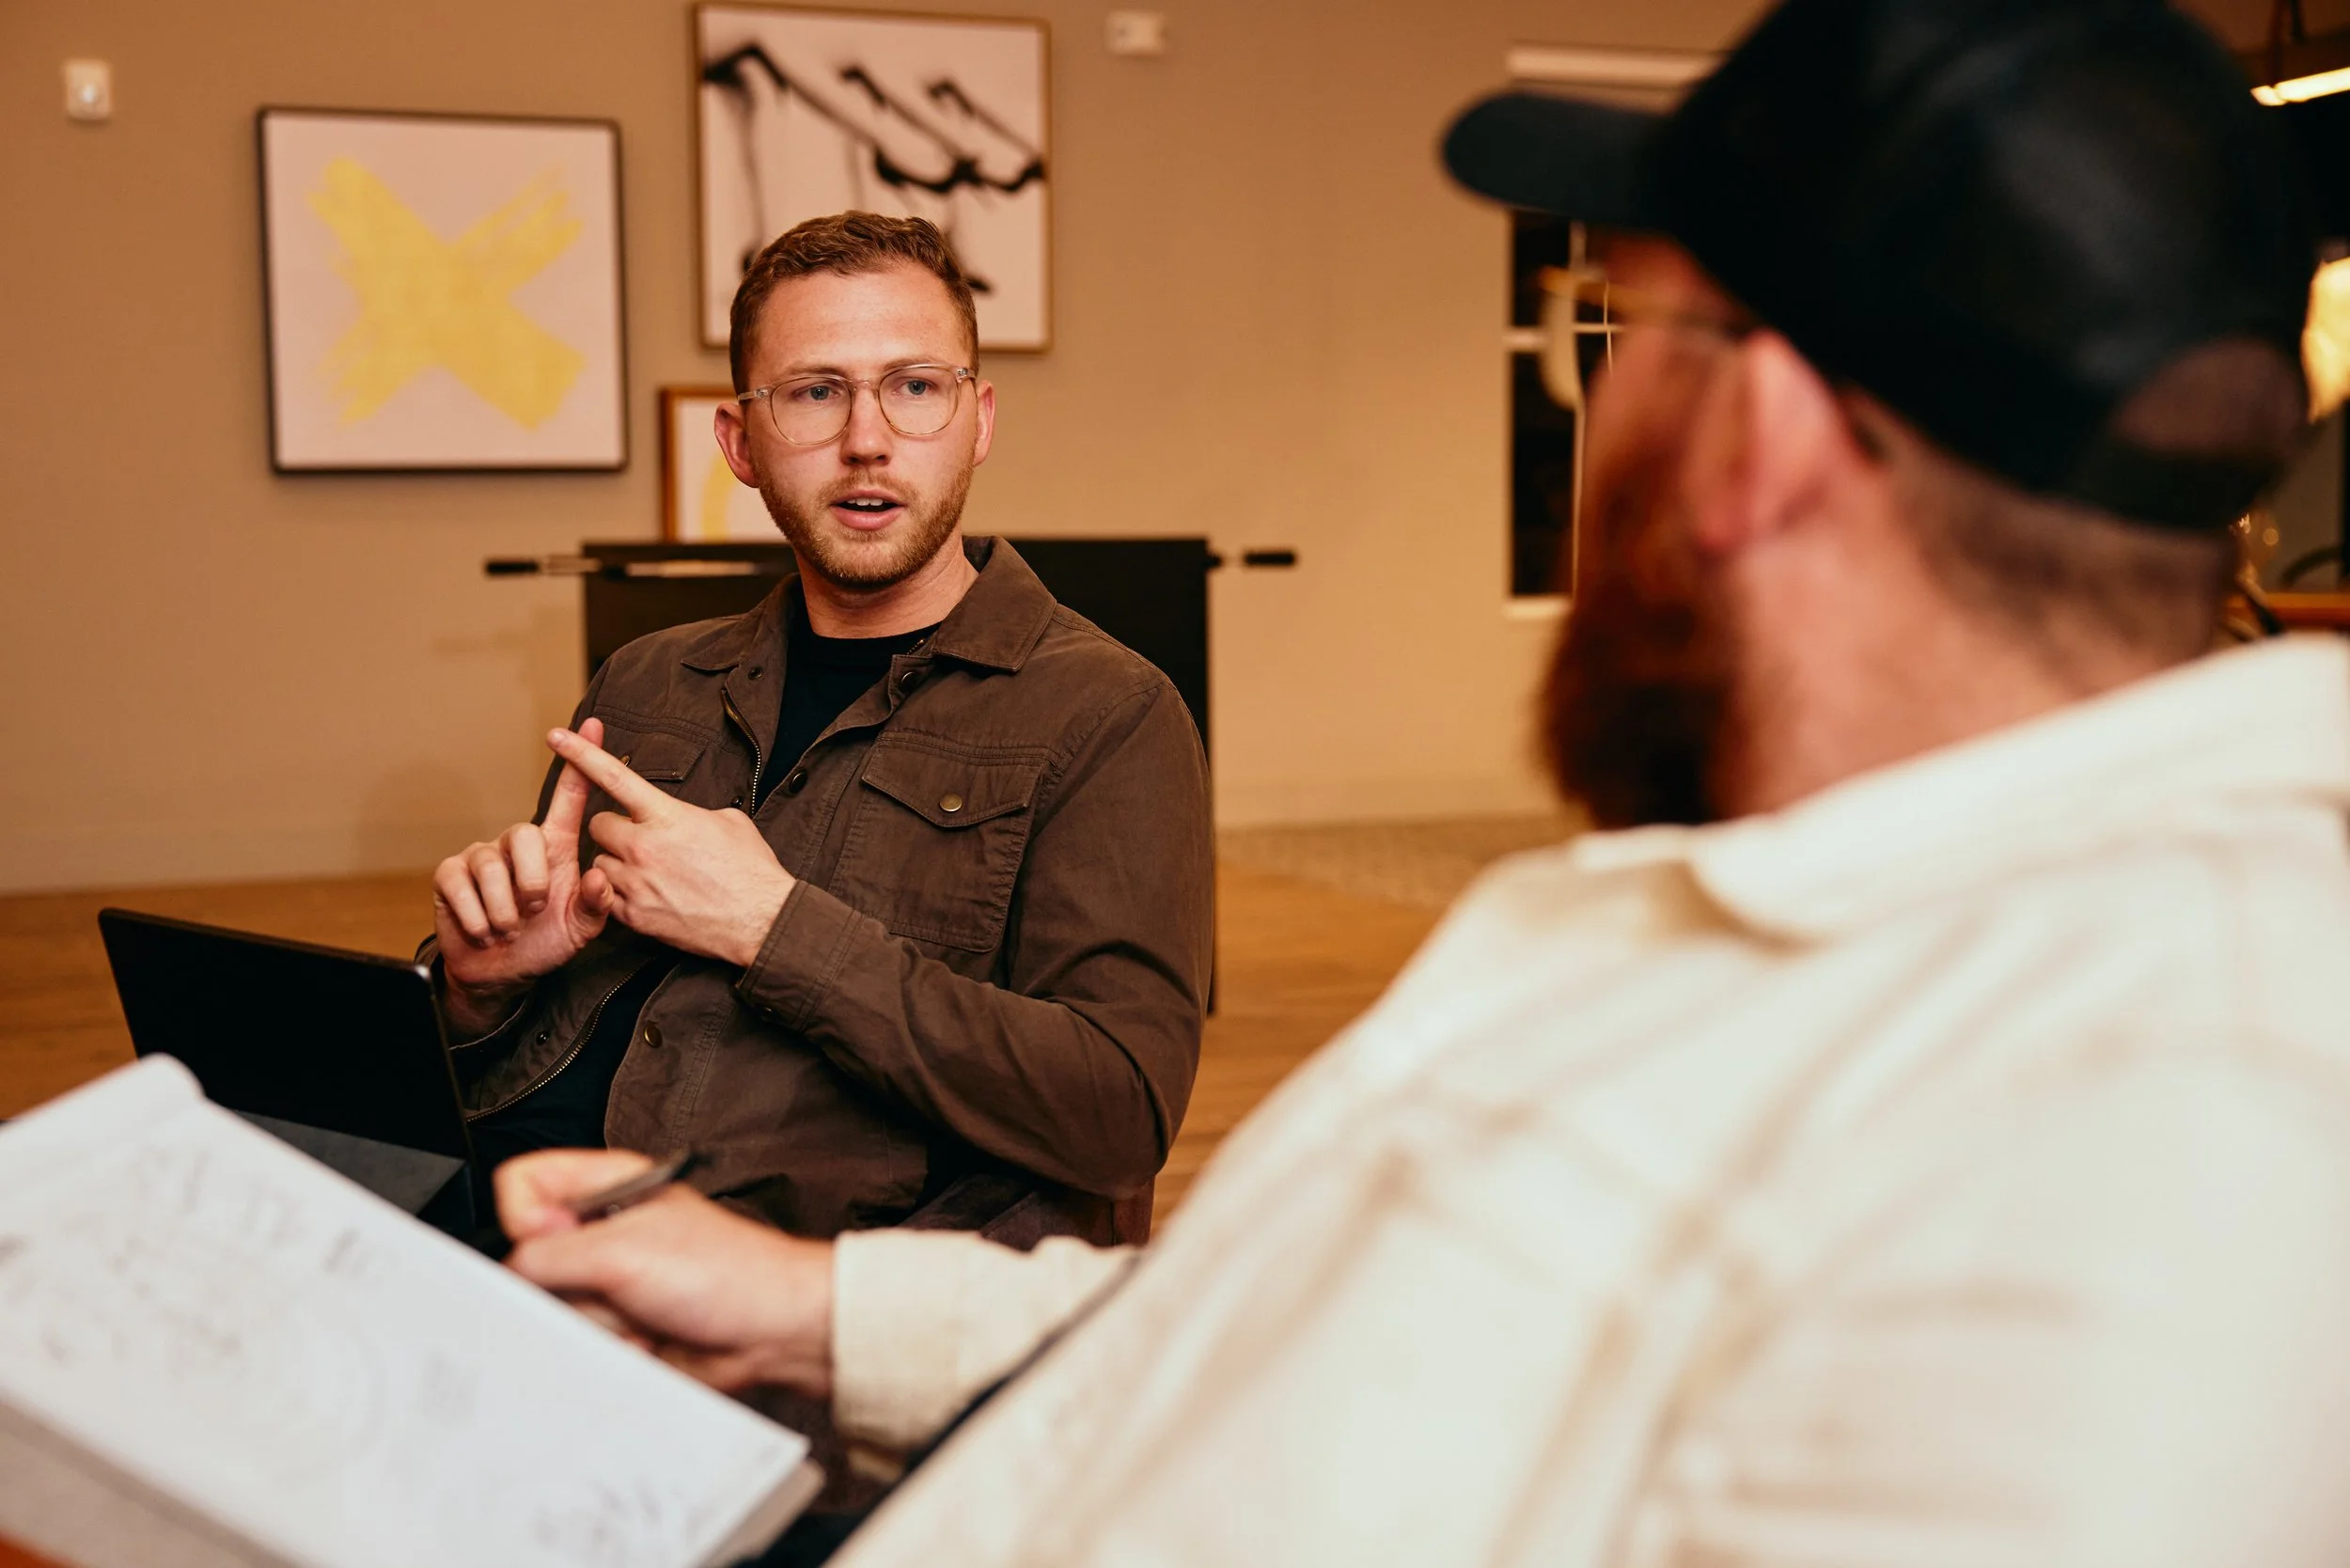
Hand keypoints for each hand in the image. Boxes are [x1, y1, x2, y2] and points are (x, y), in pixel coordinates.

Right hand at [433, 717, 612, 1035]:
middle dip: (533, 882)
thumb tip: (600, 877)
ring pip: (492, 867)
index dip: (580, 761)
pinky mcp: (450, 874)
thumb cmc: (547, 941)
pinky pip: (460, 885)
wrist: (502, 973)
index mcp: (555, 846)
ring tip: (511, 928)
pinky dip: (477, 917)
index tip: (592, 724)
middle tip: (535, 910)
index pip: (569, 796)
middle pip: (524, 835)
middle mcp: (518, 842)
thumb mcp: (581, 928)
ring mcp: (481, 855)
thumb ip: (597, 905)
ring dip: (505, 910)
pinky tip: (485, 930)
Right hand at [497, 1149, 834, 1395]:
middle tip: (612, 1285)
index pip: (522, 1183)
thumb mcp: (623, 1251)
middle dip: (571, 1285)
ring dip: (598, 1323)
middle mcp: (601, 1232)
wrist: (771, 1333)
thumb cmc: (727, 1274)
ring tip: (643, 1314)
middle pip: (530, 1260)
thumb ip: (548, 1255)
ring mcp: (608, 1283)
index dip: (525, 1216)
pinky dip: (610, 1348)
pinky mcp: (617, 1328)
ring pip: (554, 1310)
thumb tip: (506, 1274)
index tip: (555, 1237)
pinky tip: (649, 1339)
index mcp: (605, 1187)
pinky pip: (580, 1344)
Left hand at [546, 727, 797, 967]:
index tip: (557, 736)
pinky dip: (622, 894)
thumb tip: (685, 816)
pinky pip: (609, 896)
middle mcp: (644, 846)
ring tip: (649, 873)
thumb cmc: (751, 870)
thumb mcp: (730, 823)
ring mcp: (636, 882)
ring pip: (599, 862)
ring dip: (616, 864)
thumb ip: (694, 814)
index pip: (613, 776)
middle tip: (642, 841)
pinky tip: (651, 896)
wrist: (761, 921)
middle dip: (615, 830)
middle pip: (598, 825)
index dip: (581, 753)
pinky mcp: (635, 915)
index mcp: (666, 816)